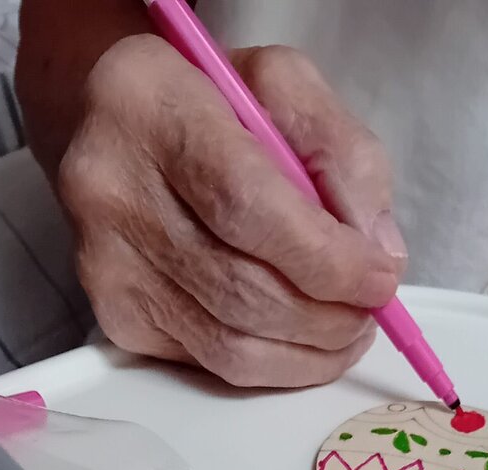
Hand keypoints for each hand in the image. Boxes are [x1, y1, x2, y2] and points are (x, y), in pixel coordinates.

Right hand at [56, 39, 403, 386]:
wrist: (115, 126)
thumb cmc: (208, 102)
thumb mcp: (284, 87)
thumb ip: (344, 154)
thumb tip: (380, 252)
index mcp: (149, 104)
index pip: (245, 205)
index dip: (325, 258)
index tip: (380, 277)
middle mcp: (111, 189)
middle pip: (242, 289)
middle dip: (328, 314)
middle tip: (372, 309)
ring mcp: (106, 265)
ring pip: (231, 344)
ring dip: (311, 351)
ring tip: (348, 328)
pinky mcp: (117, 318)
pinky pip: (214, 365)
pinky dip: (276, 364)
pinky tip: (302, 337)